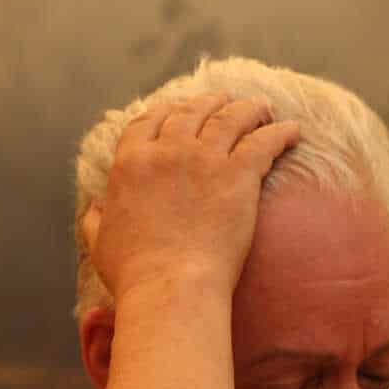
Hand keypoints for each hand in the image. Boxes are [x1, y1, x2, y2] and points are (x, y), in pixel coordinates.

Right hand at [82, 94, 299, 302]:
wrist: (171, 286)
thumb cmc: (135, 273)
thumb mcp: (99, 242)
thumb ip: (96, 218)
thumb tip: (95, 207)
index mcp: (130, 163)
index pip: (147, 121)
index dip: (165, 111)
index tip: (177, 110)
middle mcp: (166, 151)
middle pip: (191, 112)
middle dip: (209, 102)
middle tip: (224, 102)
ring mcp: (204, 159)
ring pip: (230, 117)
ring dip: (247, 108)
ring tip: (261, 107)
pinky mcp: (238, 174)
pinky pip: (264, 141)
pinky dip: (280, 132)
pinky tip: (293, 130)